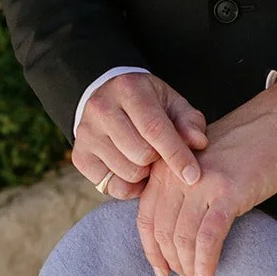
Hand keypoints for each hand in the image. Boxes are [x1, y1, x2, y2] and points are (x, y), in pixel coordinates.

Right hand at [72, 71, 207, 200]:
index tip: (193, 175)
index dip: (176, 155)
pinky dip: (128, 184)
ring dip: (144, 173)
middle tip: (160, 153)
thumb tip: (198, 142)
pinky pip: (110, 186)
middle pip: (141, 155)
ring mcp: (86, 133)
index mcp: (129, 89)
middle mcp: (101, 108)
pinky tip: (130, 167)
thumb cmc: (148, 103)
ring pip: (127, 173)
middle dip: (158, 161)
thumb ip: (189, 121)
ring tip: (145, 159)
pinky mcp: (79, 155)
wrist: (108, 96)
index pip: (154, 129)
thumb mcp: (172, 102)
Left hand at [135, 82, 276, 275]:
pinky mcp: (228, 193)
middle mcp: (178, 174)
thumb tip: (174, 235)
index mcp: (168, 167)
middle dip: (172, 261)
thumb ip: (181, 188)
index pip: (146, 217)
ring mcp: (202, 183)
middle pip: (163, 231)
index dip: (151, 250)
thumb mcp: (199, 161)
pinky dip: (205, 263)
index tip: (161, 270)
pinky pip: (208, 238)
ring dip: (188, 267)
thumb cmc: (242, 145)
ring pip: (183, 237)